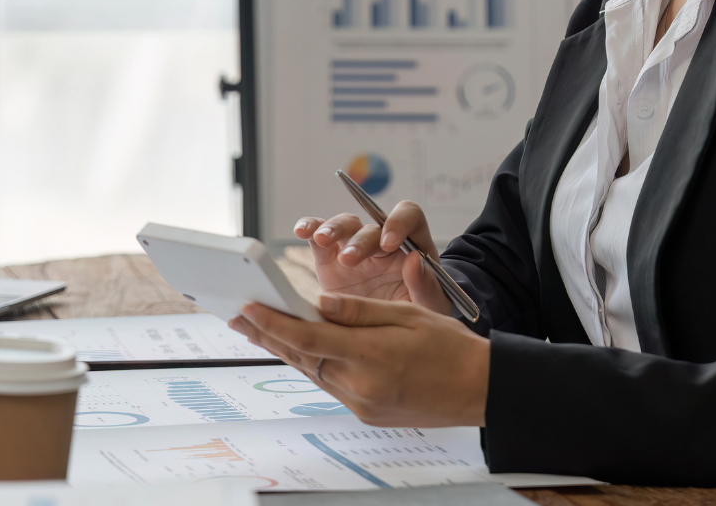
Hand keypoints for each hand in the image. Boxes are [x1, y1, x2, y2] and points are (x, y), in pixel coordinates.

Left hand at [230, 293, 488, 427]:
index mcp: (371, 356)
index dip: (272, 322)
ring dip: (284, 350)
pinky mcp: (366, 414)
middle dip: (266, 335)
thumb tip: (316, 303)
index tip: (246, 306)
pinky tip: (299, 350)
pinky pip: (329, 384)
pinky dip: (312, 364)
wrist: (479, 390)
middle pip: (301, 358)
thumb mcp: (406, 315)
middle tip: (236, 317)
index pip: (307, 338)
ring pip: (312, 372)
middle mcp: (361, 386)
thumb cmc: (450, 346)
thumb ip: (358, 311)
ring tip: (258, 329)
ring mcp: (362, 404)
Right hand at [291, 202, 451, 314]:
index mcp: (411, 245)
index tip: (390, 243)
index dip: (399, 222)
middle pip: (370, 226)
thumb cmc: (415, 315)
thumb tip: (414, 259)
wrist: (387, 335)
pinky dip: (310, 228)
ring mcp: (353, 247)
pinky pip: (318, 236)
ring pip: (344, 225)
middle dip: (359, 241)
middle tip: (350, 260)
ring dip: (333, 229)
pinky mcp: (330, 258)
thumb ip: (425, 285)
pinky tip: (302, 231)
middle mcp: (381, 242)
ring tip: (322, 240)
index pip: (409, 217)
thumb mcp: (430, 306)